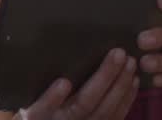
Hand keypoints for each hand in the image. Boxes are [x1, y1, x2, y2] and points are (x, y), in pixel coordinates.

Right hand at [16, 48, 138, 119]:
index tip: (63, 82)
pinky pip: (117, 116)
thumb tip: (46, 49)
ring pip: (105, 111)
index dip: (53, 97)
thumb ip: (37, 82)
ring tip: (130, 62)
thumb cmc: (36, 104)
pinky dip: (128, 98)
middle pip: (84, 104)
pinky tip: (134, 80)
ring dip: (120, 85)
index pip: (43, 107)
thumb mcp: (28, 95)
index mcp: (37, 115)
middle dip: (103, 79)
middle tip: (118, 53)